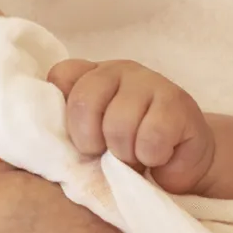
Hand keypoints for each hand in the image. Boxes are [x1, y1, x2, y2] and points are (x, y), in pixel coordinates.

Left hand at [47, 58, 215, 193]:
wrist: (182, 161)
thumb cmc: (130, 152)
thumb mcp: (94, 141)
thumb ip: (72, 131)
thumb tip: (50, 143)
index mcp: (91, 76)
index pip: (62, 76)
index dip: (64, 114)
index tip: (80, 140)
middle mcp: (117, 70)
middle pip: (83, 102)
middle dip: (91, 141)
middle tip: (107, 154)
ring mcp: (149, 80)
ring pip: (118, 124)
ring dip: (125, 154)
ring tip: (136, 155)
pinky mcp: (176, 101)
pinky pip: (150, 138)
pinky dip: (151, 156)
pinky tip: (159, 154)